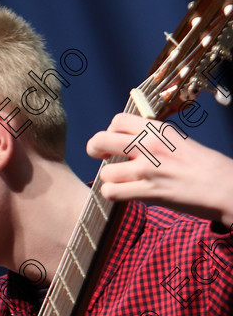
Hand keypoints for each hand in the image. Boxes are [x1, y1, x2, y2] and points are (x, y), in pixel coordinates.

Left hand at [86, 113, 232, 227]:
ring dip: (109, 179)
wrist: (225, 187)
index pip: (117, 120)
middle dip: (95, 149)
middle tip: (102, 157)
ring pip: (105, 172)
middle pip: (101, 140)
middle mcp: (149, 145)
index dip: (110, 131)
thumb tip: (130, 142)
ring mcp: (148, 169)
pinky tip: (124, 194)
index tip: (114, 142)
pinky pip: (112, 192)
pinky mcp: (149, 191)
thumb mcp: (178, 141)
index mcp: (158, 130)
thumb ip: (153, 139)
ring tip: (121, 182)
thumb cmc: (204, 167)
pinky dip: (113, 195)